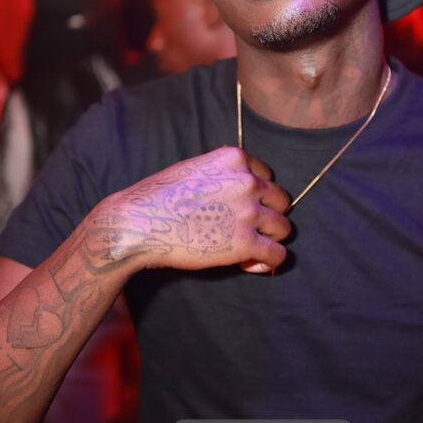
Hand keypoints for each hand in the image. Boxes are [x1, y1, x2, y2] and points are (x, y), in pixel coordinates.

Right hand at [86, 146, 290, 274]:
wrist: (138, 222)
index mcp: (234, 158)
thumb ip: (221, 174)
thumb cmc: (158, 198)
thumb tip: (237, 193)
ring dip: (270, 239)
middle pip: (281, 200)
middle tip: (247, 230)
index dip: (258, 195)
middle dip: (267, 216)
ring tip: (249, 249)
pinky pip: (278, 254)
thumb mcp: (193, 168)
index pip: (267, 176)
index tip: (242, 209)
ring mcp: (248, 212)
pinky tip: (250, 264)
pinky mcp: (245, 242)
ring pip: (284, 227)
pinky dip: (269, 262)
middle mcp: (247, 181)